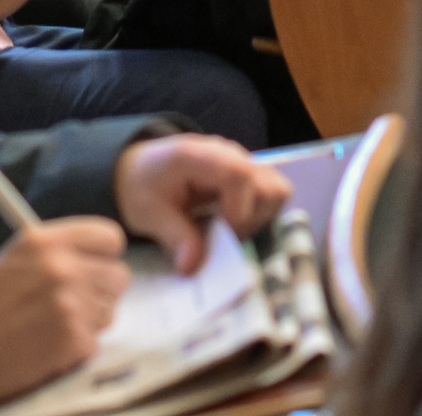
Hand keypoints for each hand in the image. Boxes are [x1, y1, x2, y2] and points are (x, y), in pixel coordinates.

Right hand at [0, 217, 129, 409]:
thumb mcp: (9, 261)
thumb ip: (50, 256)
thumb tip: (86, 259)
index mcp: (44, 240)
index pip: (109, 237)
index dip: (104, 255)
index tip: (96, 265)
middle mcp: (63, 267)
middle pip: (118, 276)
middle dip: (101, 291)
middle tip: (78, 302)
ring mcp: (71, 304)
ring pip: (109, 311)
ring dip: (89, 321)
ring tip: (52, 327)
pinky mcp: (74, 340)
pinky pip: (94, 342)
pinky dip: (75, 349)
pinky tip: (46, 347)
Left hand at [112, 134, 293, 275]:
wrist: (144, 169)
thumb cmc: (145, 186)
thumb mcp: (147, 213)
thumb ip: (173, 237)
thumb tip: (192, 268)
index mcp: (199, 156)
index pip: (239, 175)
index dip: (237, 212)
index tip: (222, 237)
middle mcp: (230, 153)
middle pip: (268, 186)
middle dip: (250, 221)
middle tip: (221, 236)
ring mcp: (244, 162)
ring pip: (277, 192)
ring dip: (257, 219)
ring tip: (226, 230)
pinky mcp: (252, 176)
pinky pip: (272, 196)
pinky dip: (258, 216)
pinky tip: (231, 224)